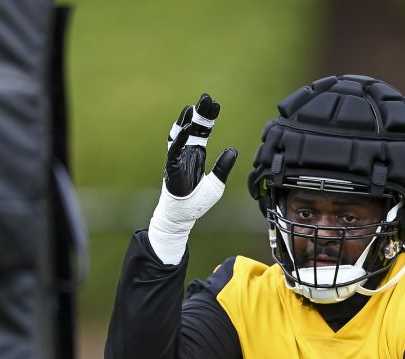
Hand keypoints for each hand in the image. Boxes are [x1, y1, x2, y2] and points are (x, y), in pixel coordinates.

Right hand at [146, 93, 237, 264]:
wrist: (184, 215)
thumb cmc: (197, 201)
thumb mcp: (217, 183)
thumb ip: (224, 166)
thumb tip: (233, 149)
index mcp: (197, 154)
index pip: (203, 131)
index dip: (208, 117)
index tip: (214, 104)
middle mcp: (186, 152)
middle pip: (193, 127)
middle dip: (199, 112)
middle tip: (206, 97)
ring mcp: (178, 158)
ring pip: (180, 134)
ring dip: (186, 120)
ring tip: (192, 107)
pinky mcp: (171, 167)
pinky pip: (175, 150)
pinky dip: (180, 138)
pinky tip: (187, 127)